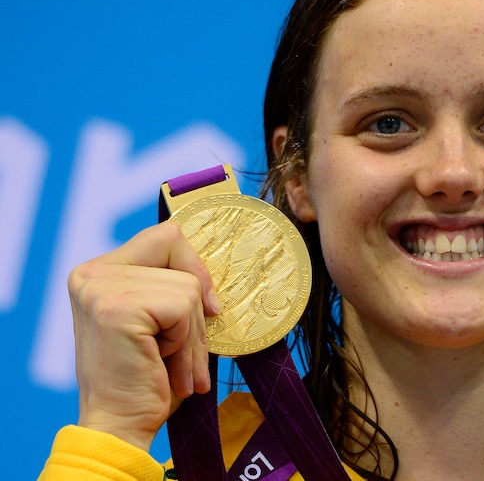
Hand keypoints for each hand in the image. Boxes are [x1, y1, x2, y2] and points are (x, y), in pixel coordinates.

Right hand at [68, 220, 220, 450]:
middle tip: (177, 351)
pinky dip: (184, 342)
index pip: (166, 236)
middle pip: (180, 256)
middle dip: (194, 310)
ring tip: (168, 364)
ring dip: (190, 336)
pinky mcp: (116, 307)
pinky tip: (161, 365)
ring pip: (187, 288)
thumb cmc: (148, 376)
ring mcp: (100, 288)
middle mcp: (92, 274)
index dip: (194, 268)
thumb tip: (214, 265)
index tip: (203, 308)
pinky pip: (183, 307)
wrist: (120, 425)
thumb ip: (173, 284)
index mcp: (99, 272)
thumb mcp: (161, 320)